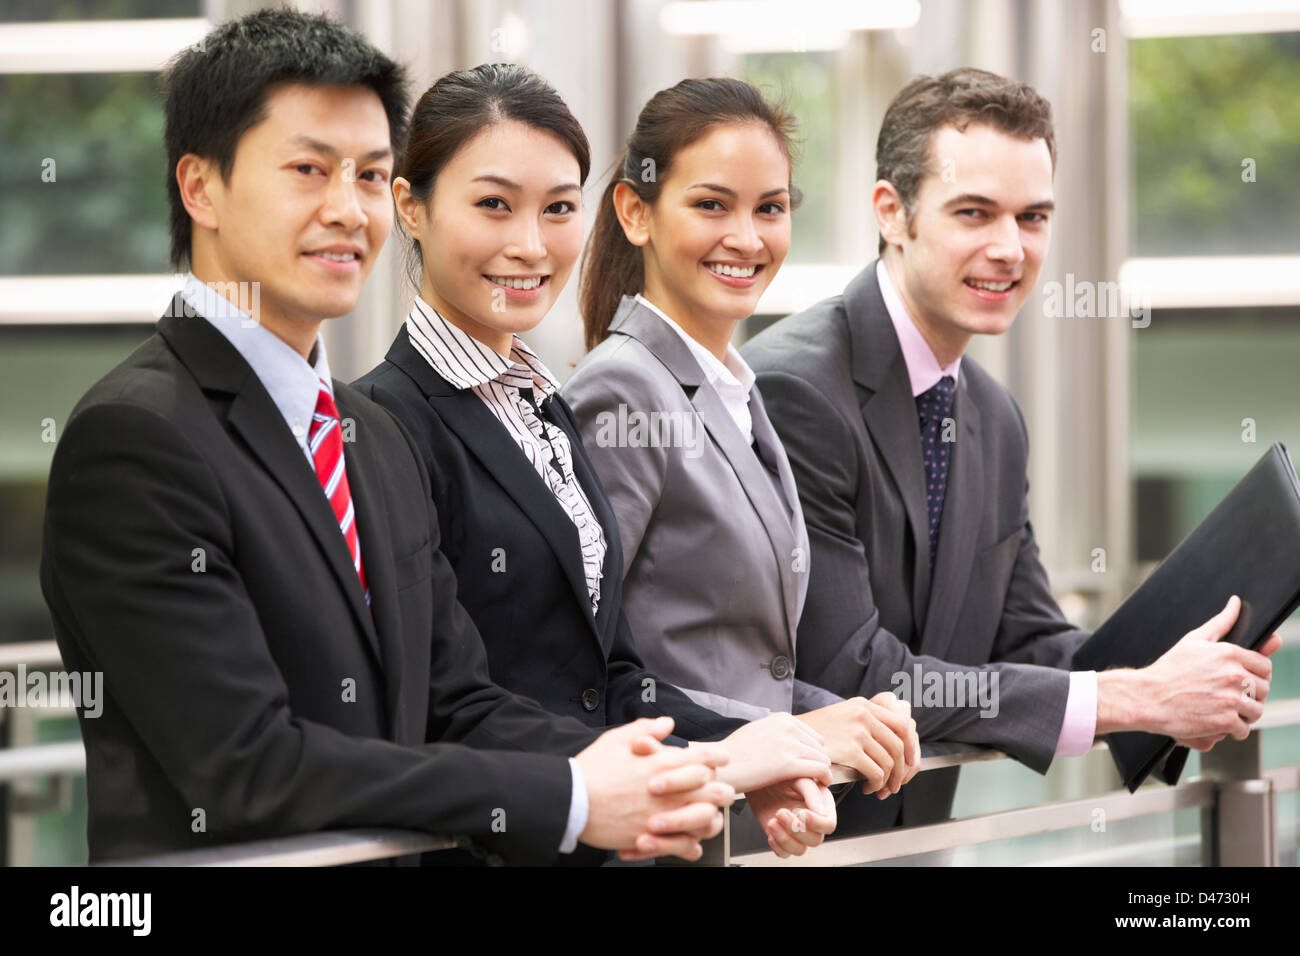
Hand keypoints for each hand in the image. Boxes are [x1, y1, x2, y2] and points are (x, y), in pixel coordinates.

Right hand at [575, 716, 734, 861]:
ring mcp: (662, 816)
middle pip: (714, 790)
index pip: (704, 758)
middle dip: (722, 789)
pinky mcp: (652, 837)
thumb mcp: (617, 739)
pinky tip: (691, 840)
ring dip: (711, 817)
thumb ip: (646, 729)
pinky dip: (692, 844)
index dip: (717, 757)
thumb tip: (667, 724)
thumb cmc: (592, 769)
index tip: (721, 758)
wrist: (571, 801)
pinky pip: (685, 846)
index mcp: (661, 763)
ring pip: (705, 820)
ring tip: (710, 815)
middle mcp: (667, 791)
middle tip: (723, 789)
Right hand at [698, 713, 830, 793]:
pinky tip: (821, 786)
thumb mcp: (757, 731)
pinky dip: (825, 779)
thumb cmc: (734, 755)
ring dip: (821, 773)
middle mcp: (787, 727)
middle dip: (818, 764)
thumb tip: (793, 738)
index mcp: (782, 718)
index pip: (813, 736)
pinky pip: (820, 770)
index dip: (813, 754)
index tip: (810, 767)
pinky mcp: (788, 764)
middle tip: (813, 779)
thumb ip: (777, 732)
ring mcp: (788, 744)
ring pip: (823, 759)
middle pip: (819, 748)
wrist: (719, 767)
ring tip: (816, 784)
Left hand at [745, 776, 836, 857]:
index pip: (828, 824)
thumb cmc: (781, 773)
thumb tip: (822, 812)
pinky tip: (771, 828)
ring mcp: (797, 830)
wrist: (759, 777)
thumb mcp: (797, 776)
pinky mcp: (782, 836)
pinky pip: (785, 852)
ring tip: (773, 821)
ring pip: (800, 849)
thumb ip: (811, 791)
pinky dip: (777, 845)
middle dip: (797, 829)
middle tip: (780, 812)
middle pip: (815, 839)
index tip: (802, 813)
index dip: (817, 823)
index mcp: (821, 804)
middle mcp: (811, 820)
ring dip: (785, 838)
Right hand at [796, 694, 914, 796]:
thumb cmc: (818, 733)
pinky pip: (876, 772)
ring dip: (888, 781)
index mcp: (864, 705)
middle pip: (898, 745)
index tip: (910, 762)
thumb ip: (869, 722)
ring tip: (879, 788)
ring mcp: (857, 730)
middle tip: (895, 784)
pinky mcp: (850, 749)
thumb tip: (898, 742)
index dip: (911, 746)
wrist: (792, 739)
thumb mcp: (845, 715)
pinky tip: (868, 787)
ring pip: (889, 761)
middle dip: (901, 770)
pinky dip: (876, 784)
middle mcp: (863, 714)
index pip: (902, 724)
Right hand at [1099, 596, 1275, 741]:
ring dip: (1243, 713)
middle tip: (1228, 695)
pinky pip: (1243, 729)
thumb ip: (1221, 622)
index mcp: (1229, 653)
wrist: (1146, 697)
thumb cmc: (1168, 669)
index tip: (1242, 679)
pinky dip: (1231, 729)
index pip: (1265, 666)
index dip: (1254, 674)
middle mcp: (1234, 675)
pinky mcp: (1225, 720)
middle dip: (1249, 694)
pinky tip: (1216, 721)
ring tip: (1222, 709)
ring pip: (1256, 711)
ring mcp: (1231, 699)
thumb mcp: (1194, 640)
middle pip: (1263, 689)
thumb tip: (1235, 603)